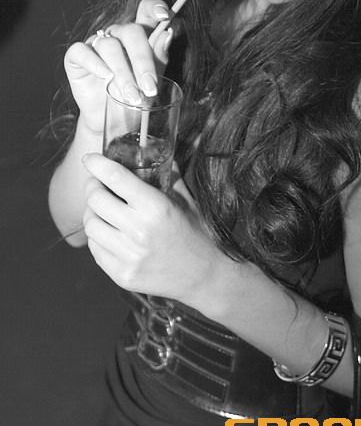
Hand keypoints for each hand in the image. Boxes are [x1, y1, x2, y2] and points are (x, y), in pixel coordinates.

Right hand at [64, 0, 173, 134]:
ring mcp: (96, 44)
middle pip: (130, 31)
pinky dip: (95, 64)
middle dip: (142, 60)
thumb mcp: (153, 79)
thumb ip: (159, 56)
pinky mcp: (76, 57)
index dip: (154, 7)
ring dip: (123, 73)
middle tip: (149, 87)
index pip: (145, 10)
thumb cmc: (137, 97)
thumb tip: (167, 33)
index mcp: (139, 36)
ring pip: (109, 46)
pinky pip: (82, 52)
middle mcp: (117, 35)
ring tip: (132, 96)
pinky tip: (105, 78)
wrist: (115, 122)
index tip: (165, 16)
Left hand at [82, 153, 220, 303]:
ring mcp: (129, 256)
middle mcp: (140, 231)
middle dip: (93, 187)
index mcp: (157, 207)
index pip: (116, 178)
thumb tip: (153, 150)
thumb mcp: (187, 200)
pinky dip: (98, 237)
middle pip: (96, 200)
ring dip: (92, 213)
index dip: (97, 164)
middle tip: (97, 185)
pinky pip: (95, 250)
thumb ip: (168, 175)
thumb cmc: (196, 233)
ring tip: (103, 211)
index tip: (89, 158)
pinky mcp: (123, 275)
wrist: (205, 275)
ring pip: (90, 225)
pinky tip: (110, 233)